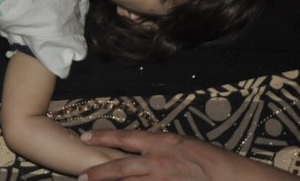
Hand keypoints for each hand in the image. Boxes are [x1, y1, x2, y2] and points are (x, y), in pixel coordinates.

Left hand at [79, 130, 297, 180]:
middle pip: (120, 166)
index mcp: (161, 142)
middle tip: (81, 177)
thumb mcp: (182, 143)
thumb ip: (159, 146)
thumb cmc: (210, 159)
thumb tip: (140, 146)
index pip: (125, 137)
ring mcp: (163, 180)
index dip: (103, 137)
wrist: (233, 178)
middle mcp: (159, 160)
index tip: (85, 137)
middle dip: (98, 173)